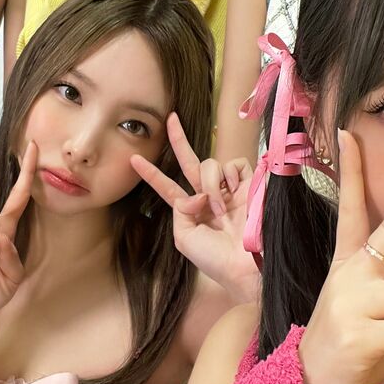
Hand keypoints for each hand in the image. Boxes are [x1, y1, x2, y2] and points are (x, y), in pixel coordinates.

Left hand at [130, 114, 258, 302]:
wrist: (246, 266)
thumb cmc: (215, 259)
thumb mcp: (184, 238)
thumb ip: (179, 211)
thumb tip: (193, 192)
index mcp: (192, 211)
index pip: (168, 187)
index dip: (151, 174)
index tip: (134, 160)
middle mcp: (209, 196)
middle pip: (190, 162)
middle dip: (179, 139)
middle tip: (170, 118)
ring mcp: (229, 189)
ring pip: (209, 164)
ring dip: (208, 184)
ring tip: (219, 208)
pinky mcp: (249, 183)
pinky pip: (234, 164)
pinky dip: (229, 177)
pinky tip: (233, 194)